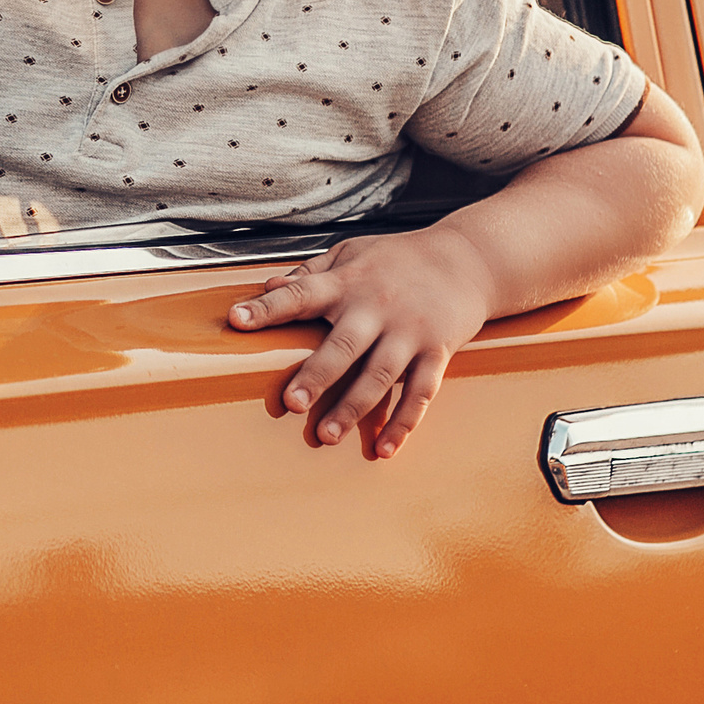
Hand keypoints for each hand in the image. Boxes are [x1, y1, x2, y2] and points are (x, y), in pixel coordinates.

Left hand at [227, 227, 494, 456]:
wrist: (467, 259)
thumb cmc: (396, 259)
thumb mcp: (350, 254)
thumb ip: (309, 273)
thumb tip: (267, 286)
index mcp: (347, 282)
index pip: (300, 292)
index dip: (268, 306)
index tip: (236, 319)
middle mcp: (377, 308)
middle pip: (344, 344)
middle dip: (318, 374)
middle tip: (291, 403)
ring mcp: (409, 332)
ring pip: (380, 375)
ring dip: (354, 408)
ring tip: (327, 436)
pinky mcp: (437, 352)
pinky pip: (421, 393)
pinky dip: (403, 423)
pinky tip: (383, 449)